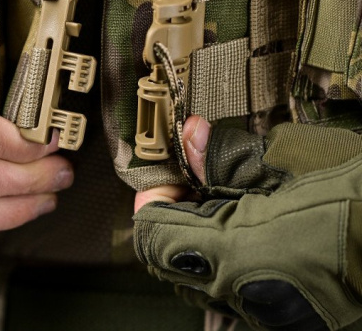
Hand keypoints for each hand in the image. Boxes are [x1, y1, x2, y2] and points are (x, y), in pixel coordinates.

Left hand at [134, 116, 361, 330]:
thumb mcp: (293, 162)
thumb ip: (228, 156)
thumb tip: (188, 135)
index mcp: (239, 254)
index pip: (153, 237)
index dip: (154, 200)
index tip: (170, 173)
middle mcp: (245, 296)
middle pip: (173, 259)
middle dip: (178, 214)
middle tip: (203, 174)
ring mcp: (267, 315)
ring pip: (202, 275)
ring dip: (204, 234)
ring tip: (238, 194)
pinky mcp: (288, 319)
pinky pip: (237, 288)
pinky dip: (234, 255)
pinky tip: (263, 223)